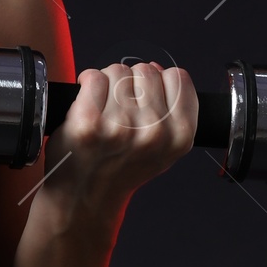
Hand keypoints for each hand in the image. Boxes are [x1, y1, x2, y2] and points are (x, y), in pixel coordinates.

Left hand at [46, 62, 198, 218]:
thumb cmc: (122, 168)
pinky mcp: (88, 122)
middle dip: (132, 83)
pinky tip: (86, 102)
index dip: (160, 83)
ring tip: (103, 109)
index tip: (146, 97)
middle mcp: (154, 132)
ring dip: (108, 83)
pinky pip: (93, 76)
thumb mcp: (165, 148)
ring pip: (118, 71)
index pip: (178, 77)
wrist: (86, 197)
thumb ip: (172, 109)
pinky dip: (86, 82)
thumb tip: (157, 68)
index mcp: (179, 136)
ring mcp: (120, 127)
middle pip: (146, 70)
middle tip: (120, 108)